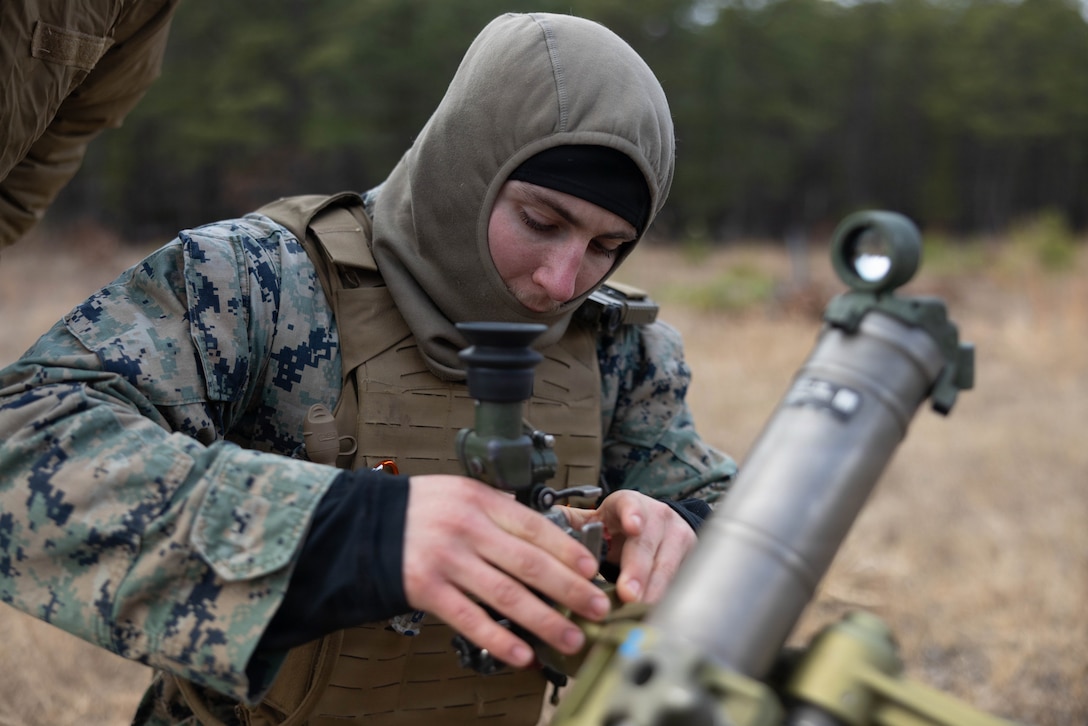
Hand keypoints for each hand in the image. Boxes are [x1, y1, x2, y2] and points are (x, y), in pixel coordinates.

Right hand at [402, 475, 610, 668]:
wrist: (361, 524)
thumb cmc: (418, 510)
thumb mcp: (461, 493)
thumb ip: (499, 512)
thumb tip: (546, 537)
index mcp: (480, 501)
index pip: (535, 527)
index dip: (569, 551)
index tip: (592, 570)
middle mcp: (467, 529)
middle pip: (530, 564)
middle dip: (570, 590)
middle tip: (597, 608)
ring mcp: (447, 560)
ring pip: (507, 595)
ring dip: (545, 621)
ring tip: (571, 637)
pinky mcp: (426, 589)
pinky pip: (470, 619)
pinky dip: (499, 640)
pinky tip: (522, 654)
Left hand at [561, 491, 696, 603]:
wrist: (658, 529)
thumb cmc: (620, 527)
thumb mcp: (598, 518)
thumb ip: (572, 523)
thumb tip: (541, 524)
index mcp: (627, 505)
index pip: (630, 504)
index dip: (632, 514)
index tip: (632, 526)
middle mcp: (657, 518)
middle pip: (649, 544)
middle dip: (639, 570)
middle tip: (629, 594)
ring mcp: (679, 538)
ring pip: (668, 566)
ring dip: (654, 590)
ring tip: (642, 610)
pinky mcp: (692, 560)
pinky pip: (680, 582)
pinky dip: (668, 599)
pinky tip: (657, 615)